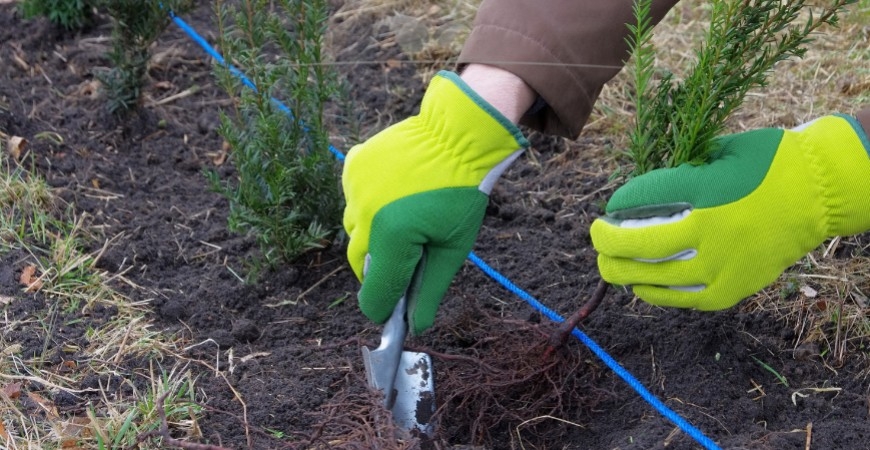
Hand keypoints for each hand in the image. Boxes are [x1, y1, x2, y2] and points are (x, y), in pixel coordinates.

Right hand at [343, 70, 528, 333]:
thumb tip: (417, 326)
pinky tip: (395, 193)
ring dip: (373, 236)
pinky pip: (354, 199)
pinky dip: (369, 205)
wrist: (457, 133)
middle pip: (360, 264)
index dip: (384, 308)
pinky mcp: (352, 167)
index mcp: (392, 239)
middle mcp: (365, 215)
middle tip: (407, 260)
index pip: (373, 295)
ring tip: (405, 219)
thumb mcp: (453, 247)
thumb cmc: (461, 192)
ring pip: (355, 231)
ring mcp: (354, 189)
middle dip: (381, 270)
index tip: (394, 310)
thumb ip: (430, 290)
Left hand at [591, 114, 869, 309]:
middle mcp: (710, 233)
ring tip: (611, 267)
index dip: (617, 210)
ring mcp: (723, 265)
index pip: (641, 203)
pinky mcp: (735, 287)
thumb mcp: (717, 153)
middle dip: (608, 246)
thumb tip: (638, 197)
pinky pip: (686, 298)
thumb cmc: (766, 163)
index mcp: (704, 193)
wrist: (819, 191)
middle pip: (640, 248)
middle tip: (597, 241)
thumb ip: (680, 174)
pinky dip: (658, 294)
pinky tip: (641, 287)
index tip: (606, 212)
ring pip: (658, 279)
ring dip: (626, 273)